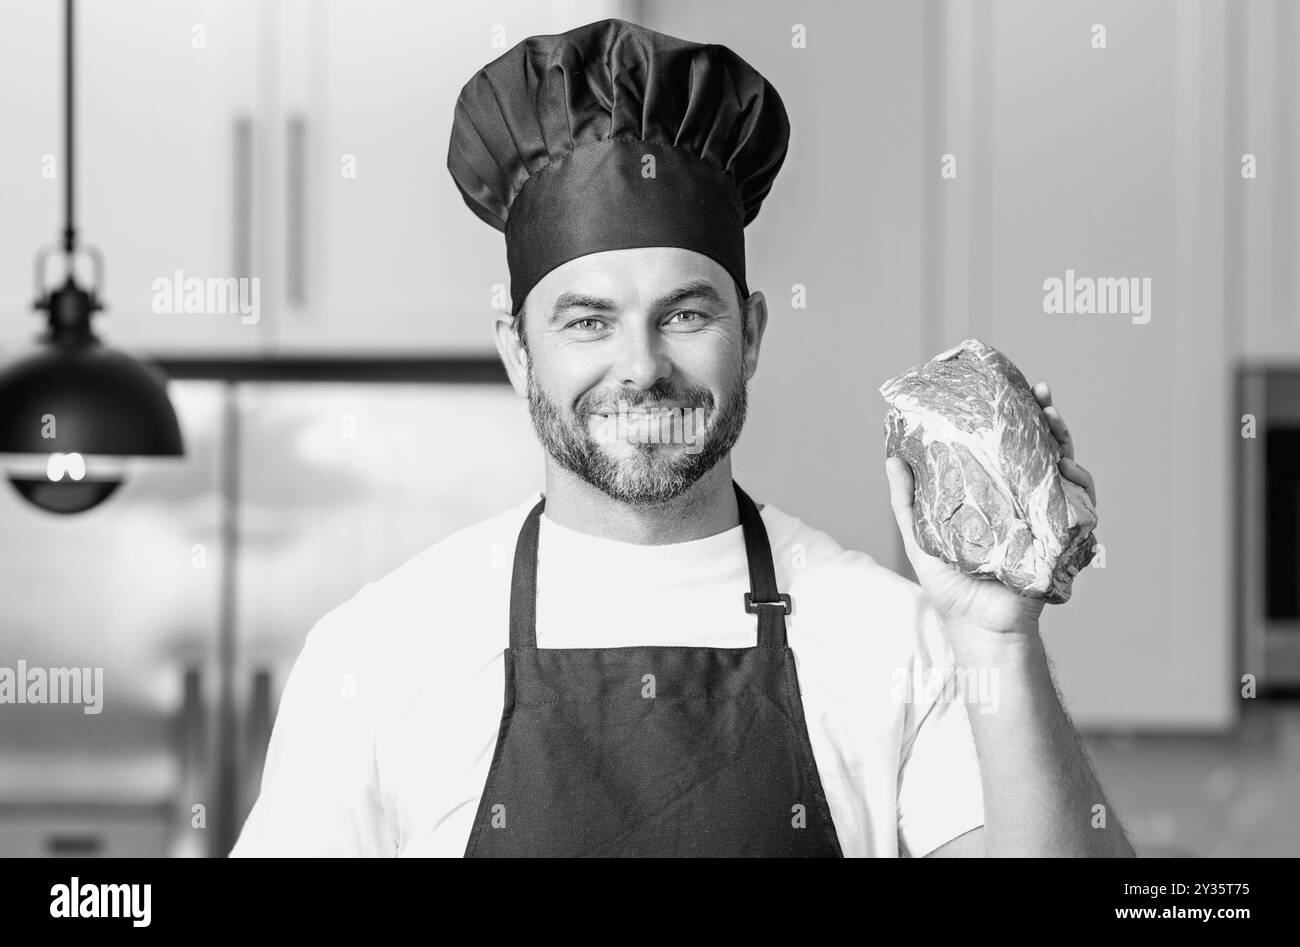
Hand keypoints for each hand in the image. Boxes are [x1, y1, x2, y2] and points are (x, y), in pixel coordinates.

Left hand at [885, 381, 1096, 636]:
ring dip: (1065, 443)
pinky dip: (1078, 484)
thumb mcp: (921, 536)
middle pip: (1041, 451)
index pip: (1005, 448)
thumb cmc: (950, 586)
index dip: (1010, 420)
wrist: (977, 627)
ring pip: (1065, 470)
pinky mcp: (1061, 537)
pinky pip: (1080, 505)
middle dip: (1046, 420)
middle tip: (1041, 395)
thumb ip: (907, 501)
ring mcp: (1044, 517)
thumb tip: (889, 457)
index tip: (1008, 391)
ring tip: (1053, 423)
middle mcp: (1021, 501)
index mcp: (991, 495)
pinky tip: (1068, 469)